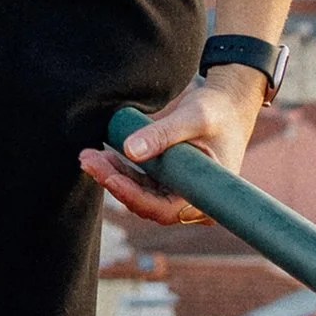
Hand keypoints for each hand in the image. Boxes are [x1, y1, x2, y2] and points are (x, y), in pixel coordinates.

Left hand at [80, 67, 265, 227]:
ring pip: (138, 194)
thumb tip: (130, 150)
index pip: (164, 210)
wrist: (227, 106)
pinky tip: (101, 156)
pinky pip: (139, 183)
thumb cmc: (218, 112)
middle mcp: (192, 203)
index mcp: (206, 197)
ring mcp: (178, 194)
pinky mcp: (167, 183)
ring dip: (112, 176)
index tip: (110, 177)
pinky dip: (121, 170)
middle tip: (88, 160)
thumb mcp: (193, 118)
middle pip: (145, 204)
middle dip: (114, 182)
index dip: (134, 197)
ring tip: (88, 156)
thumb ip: (164, 134)